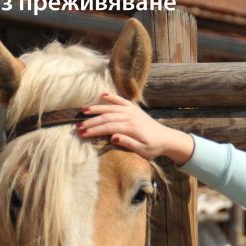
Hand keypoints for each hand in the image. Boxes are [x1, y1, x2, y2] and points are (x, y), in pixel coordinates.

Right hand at [79, 93, 194, 163]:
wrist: (167, 139)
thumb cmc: (154, 148)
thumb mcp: (142, 150)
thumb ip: (128, 143)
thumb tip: (113, 137)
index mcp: (131, 128)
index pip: (108, 127)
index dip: (94, 130)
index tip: (82, 134)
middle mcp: (131, 116)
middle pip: (107, 117)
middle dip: (91, 122)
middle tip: (78, 126)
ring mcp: (133, 111)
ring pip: (111, 107)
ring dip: (97, 108)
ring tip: (83, 110)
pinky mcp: (135, 109)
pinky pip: (122, 101)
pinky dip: (112, 97)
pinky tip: (103, 95)